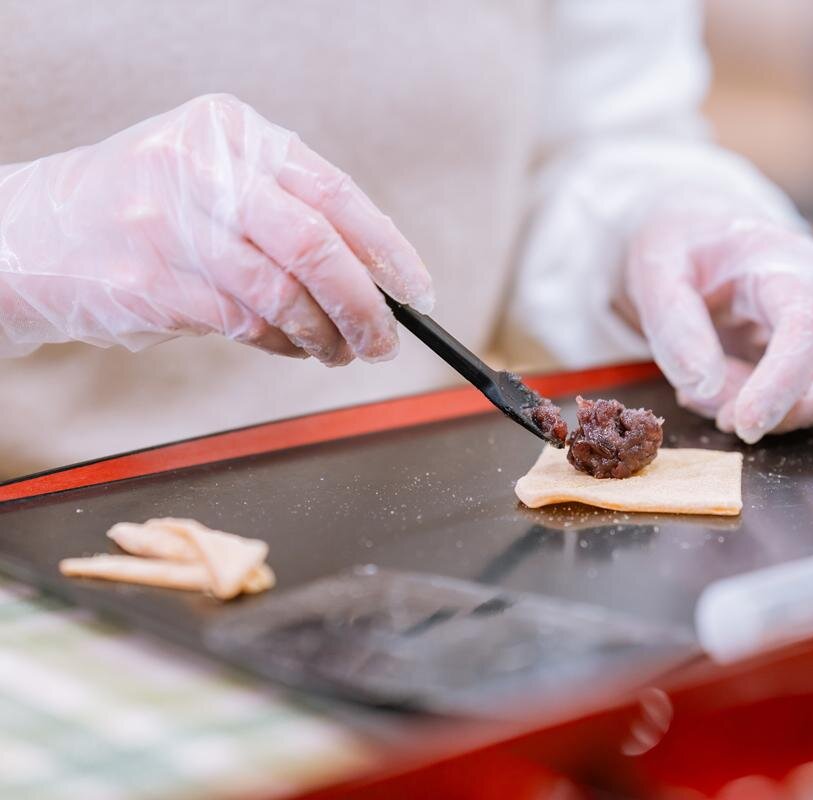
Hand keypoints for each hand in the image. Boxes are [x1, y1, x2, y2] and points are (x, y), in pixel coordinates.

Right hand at [0, 94, 431, 362]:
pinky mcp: (152, 283)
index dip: (388, 251)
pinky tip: (290, 347)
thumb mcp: (214, 178)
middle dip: (366, 306)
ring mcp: (173, 225)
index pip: (336, 194)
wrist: (31, 235)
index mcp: (234, 132)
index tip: (416, 293)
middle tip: (386, 341)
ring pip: (284, 295)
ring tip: (338, 351)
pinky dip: (281, 344)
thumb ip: (289, 210)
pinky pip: (245, 325)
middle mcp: (205, 169)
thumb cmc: (146, 210)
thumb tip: (380, 276)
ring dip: (324, 336)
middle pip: (318, 246)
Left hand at [624, 208, 812, 442]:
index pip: (806, 329)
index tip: (743, 423)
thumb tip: (705, 385)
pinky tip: (716, 390)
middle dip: (787, 412)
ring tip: (701, 390)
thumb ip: (675, 323)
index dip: (780, 384)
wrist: (703, 234)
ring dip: (766, 413)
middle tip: (724, 420)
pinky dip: (762, 409)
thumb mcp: (657, 270)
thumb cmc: (684, 248)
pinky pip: (806, 399)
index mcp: (790, 265)